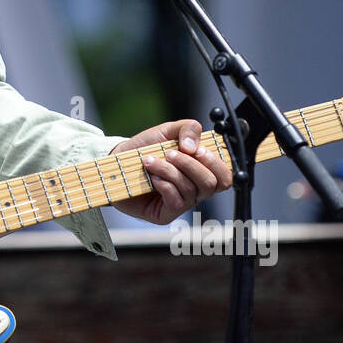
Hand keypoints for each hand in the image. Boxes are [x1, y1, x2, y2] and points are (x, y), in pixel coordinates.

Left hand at [110, 119, 231, 224]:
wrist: (117, 162)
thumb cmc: (145, 148)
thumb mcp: (167, 131)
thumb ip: (188, 128)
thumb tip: (193, 147)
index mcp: (201, 170)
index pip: (225, 176)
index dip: (216, 163)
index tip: (198, 150)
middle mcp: (195, 189)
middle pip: (211, 183)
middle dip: (190, 165)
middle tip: (170, 153)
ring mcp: (182, 203)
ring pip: (190, 189)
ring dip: (169, 171)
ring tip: (150, 160)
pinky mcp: (166, 214)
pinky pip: (176, 202)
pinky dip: (165, 185)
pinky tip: (152, 178)